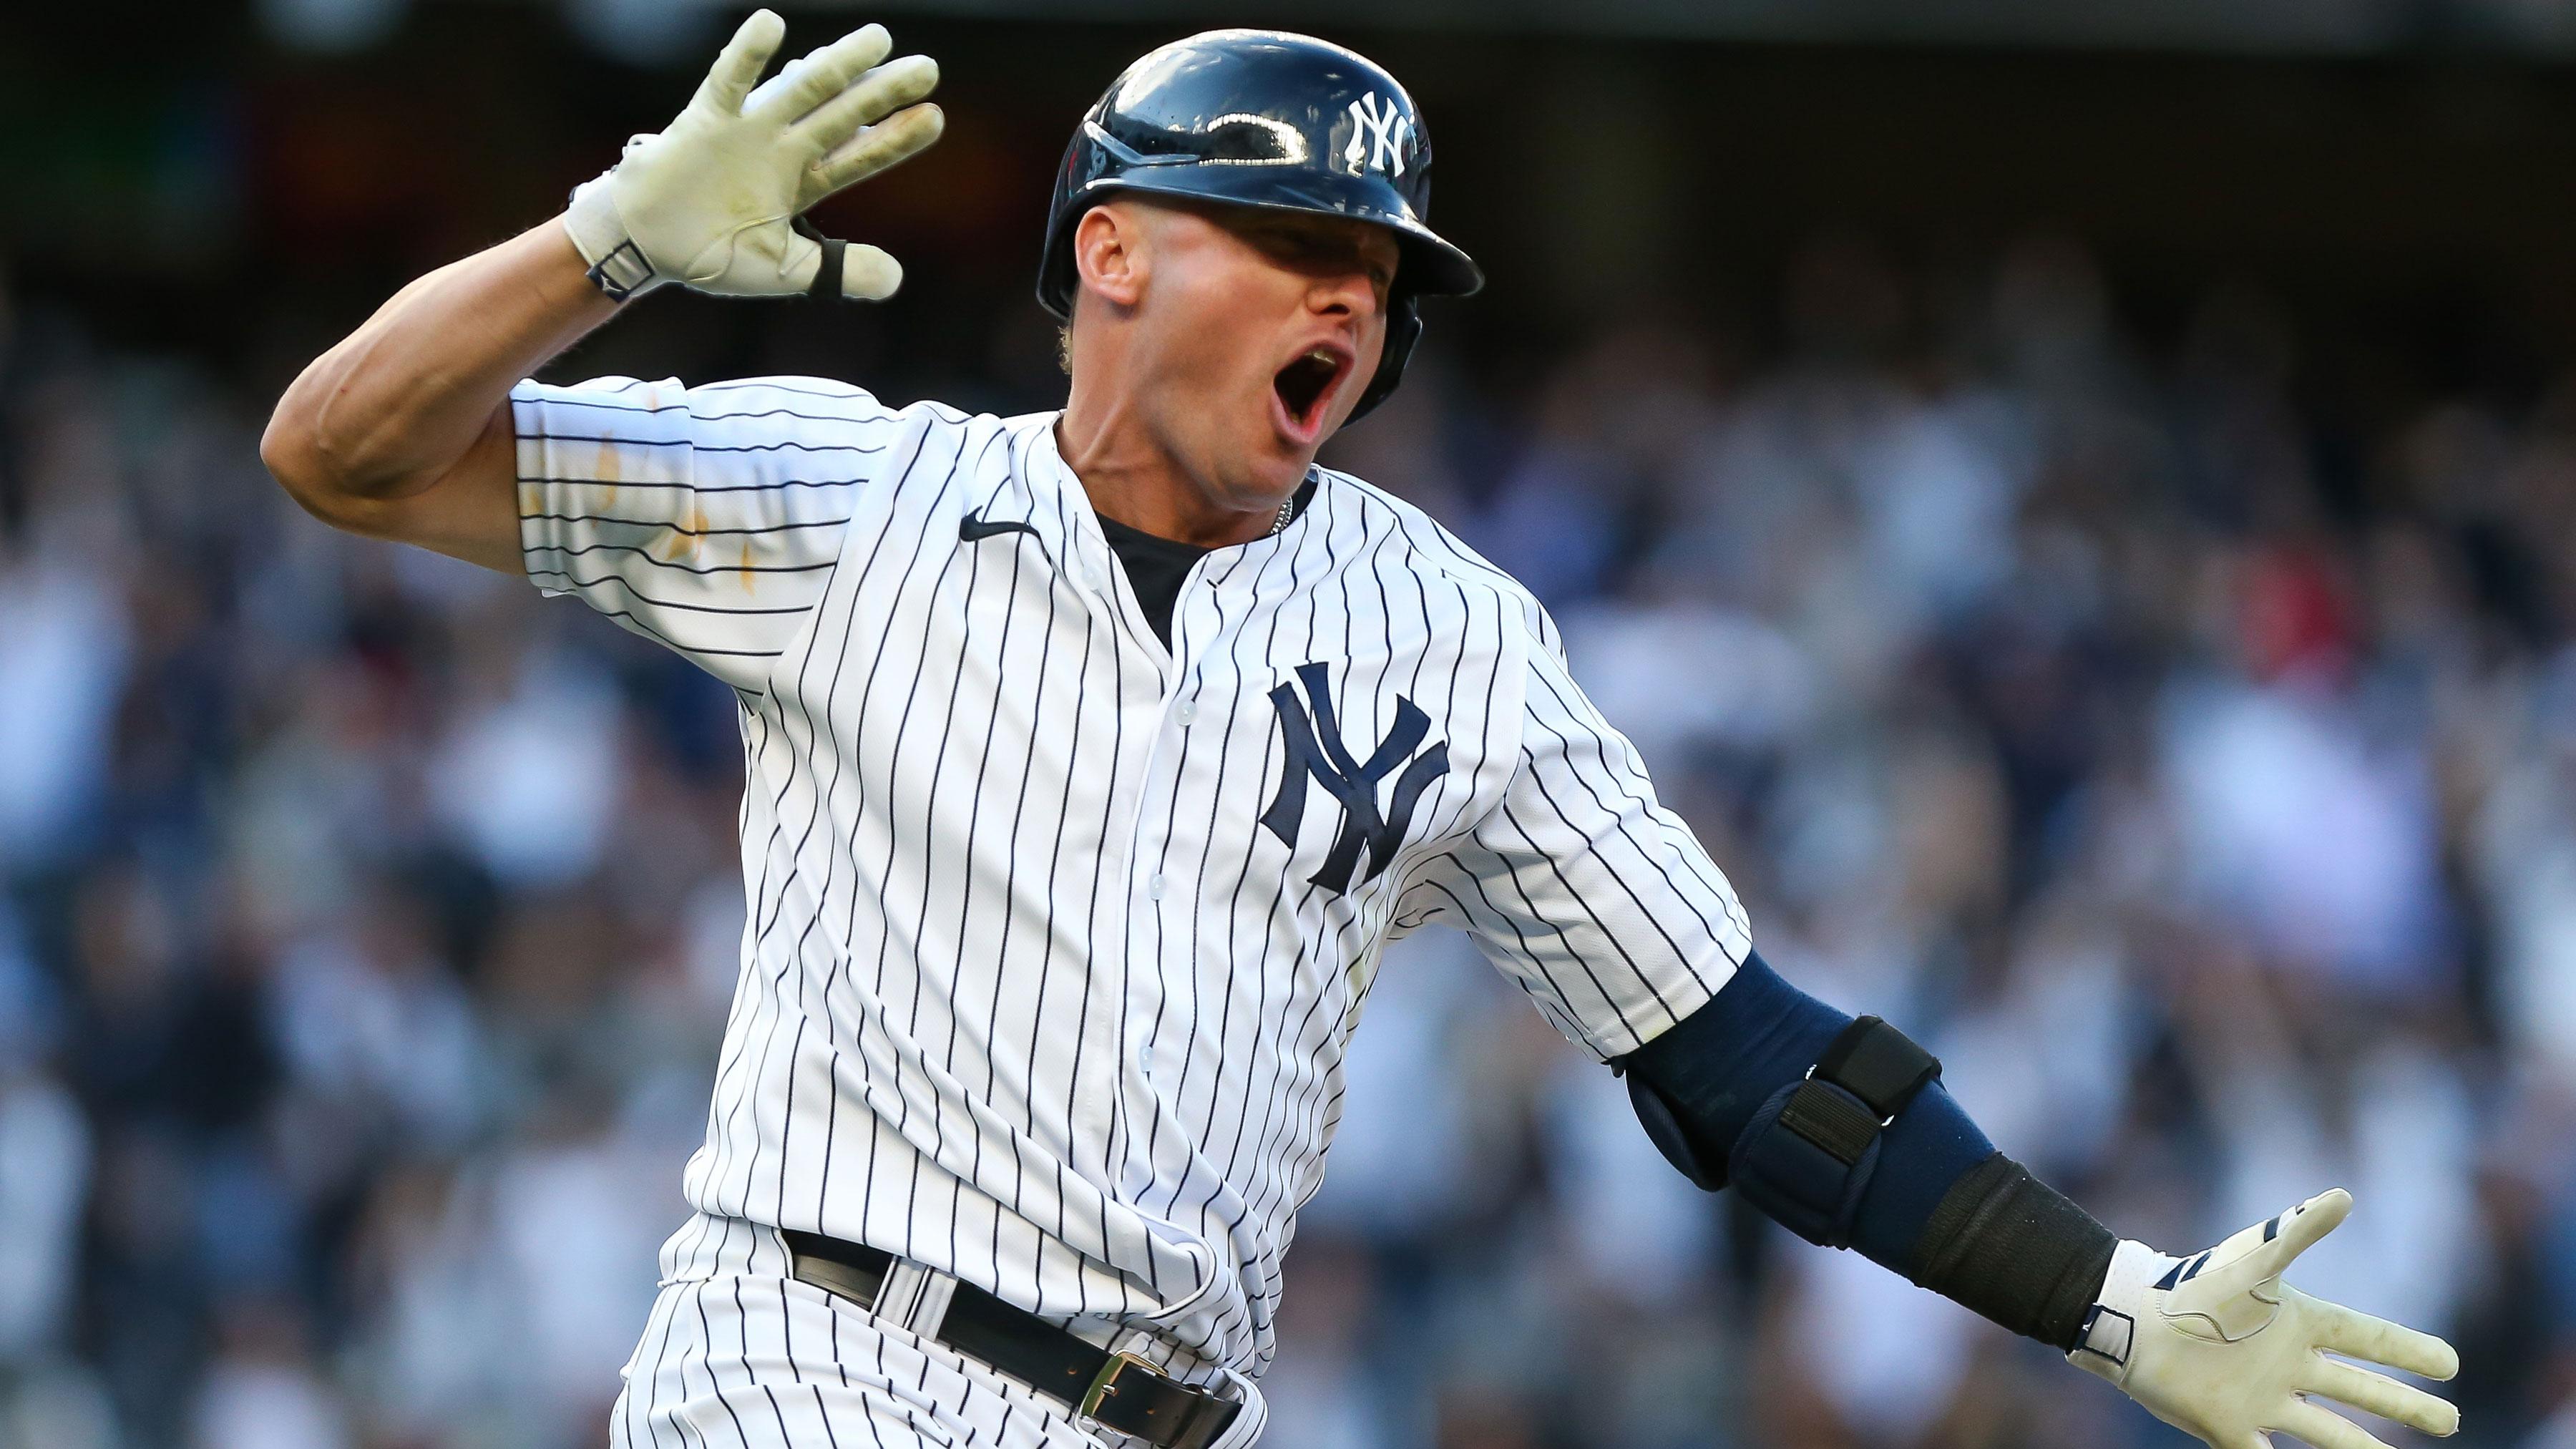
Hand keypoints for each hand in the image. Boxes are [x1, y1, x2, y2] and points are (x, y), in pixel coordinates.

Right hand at [562, 9, 941, 300]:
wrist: (645, 245)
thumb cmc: (711, 252)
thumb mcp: (783, 269)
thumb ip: (837, 272)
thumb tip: (896, 280)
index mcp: (803, 182)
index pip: (859, 156)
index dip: (895, 138)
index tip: (935, 118)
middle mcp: (783, 149)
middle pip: (842, 114)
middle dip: (883, 92)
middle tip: (927, 69)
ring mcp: (748, 131)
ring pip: (800, 90)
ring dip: (838, 65)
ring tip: (878, 39)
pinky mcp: (706, 121)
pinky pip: (729, 82)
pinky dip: (747, 55)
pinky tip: (771, 24)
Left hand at [2072, 1190, 2458, 1448]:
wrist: (2132, 1317)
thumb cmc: (2194, 1283)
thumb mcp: (2252, 1258)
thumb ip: (2297, 1230)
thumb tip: (2343, 1196)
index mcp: (2299, 1323)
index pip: (2368, 1338)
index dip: (2408, 1351)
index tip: (2450, 1363)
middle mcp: (2289, 1364)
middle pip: (2362, 1390)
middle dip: (2406, 1406)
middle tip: (2449, 1421)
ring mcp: (2264, 1398)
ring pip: (2330, 1432)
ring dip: (2366, 1448)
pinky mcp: (2232, 1426)